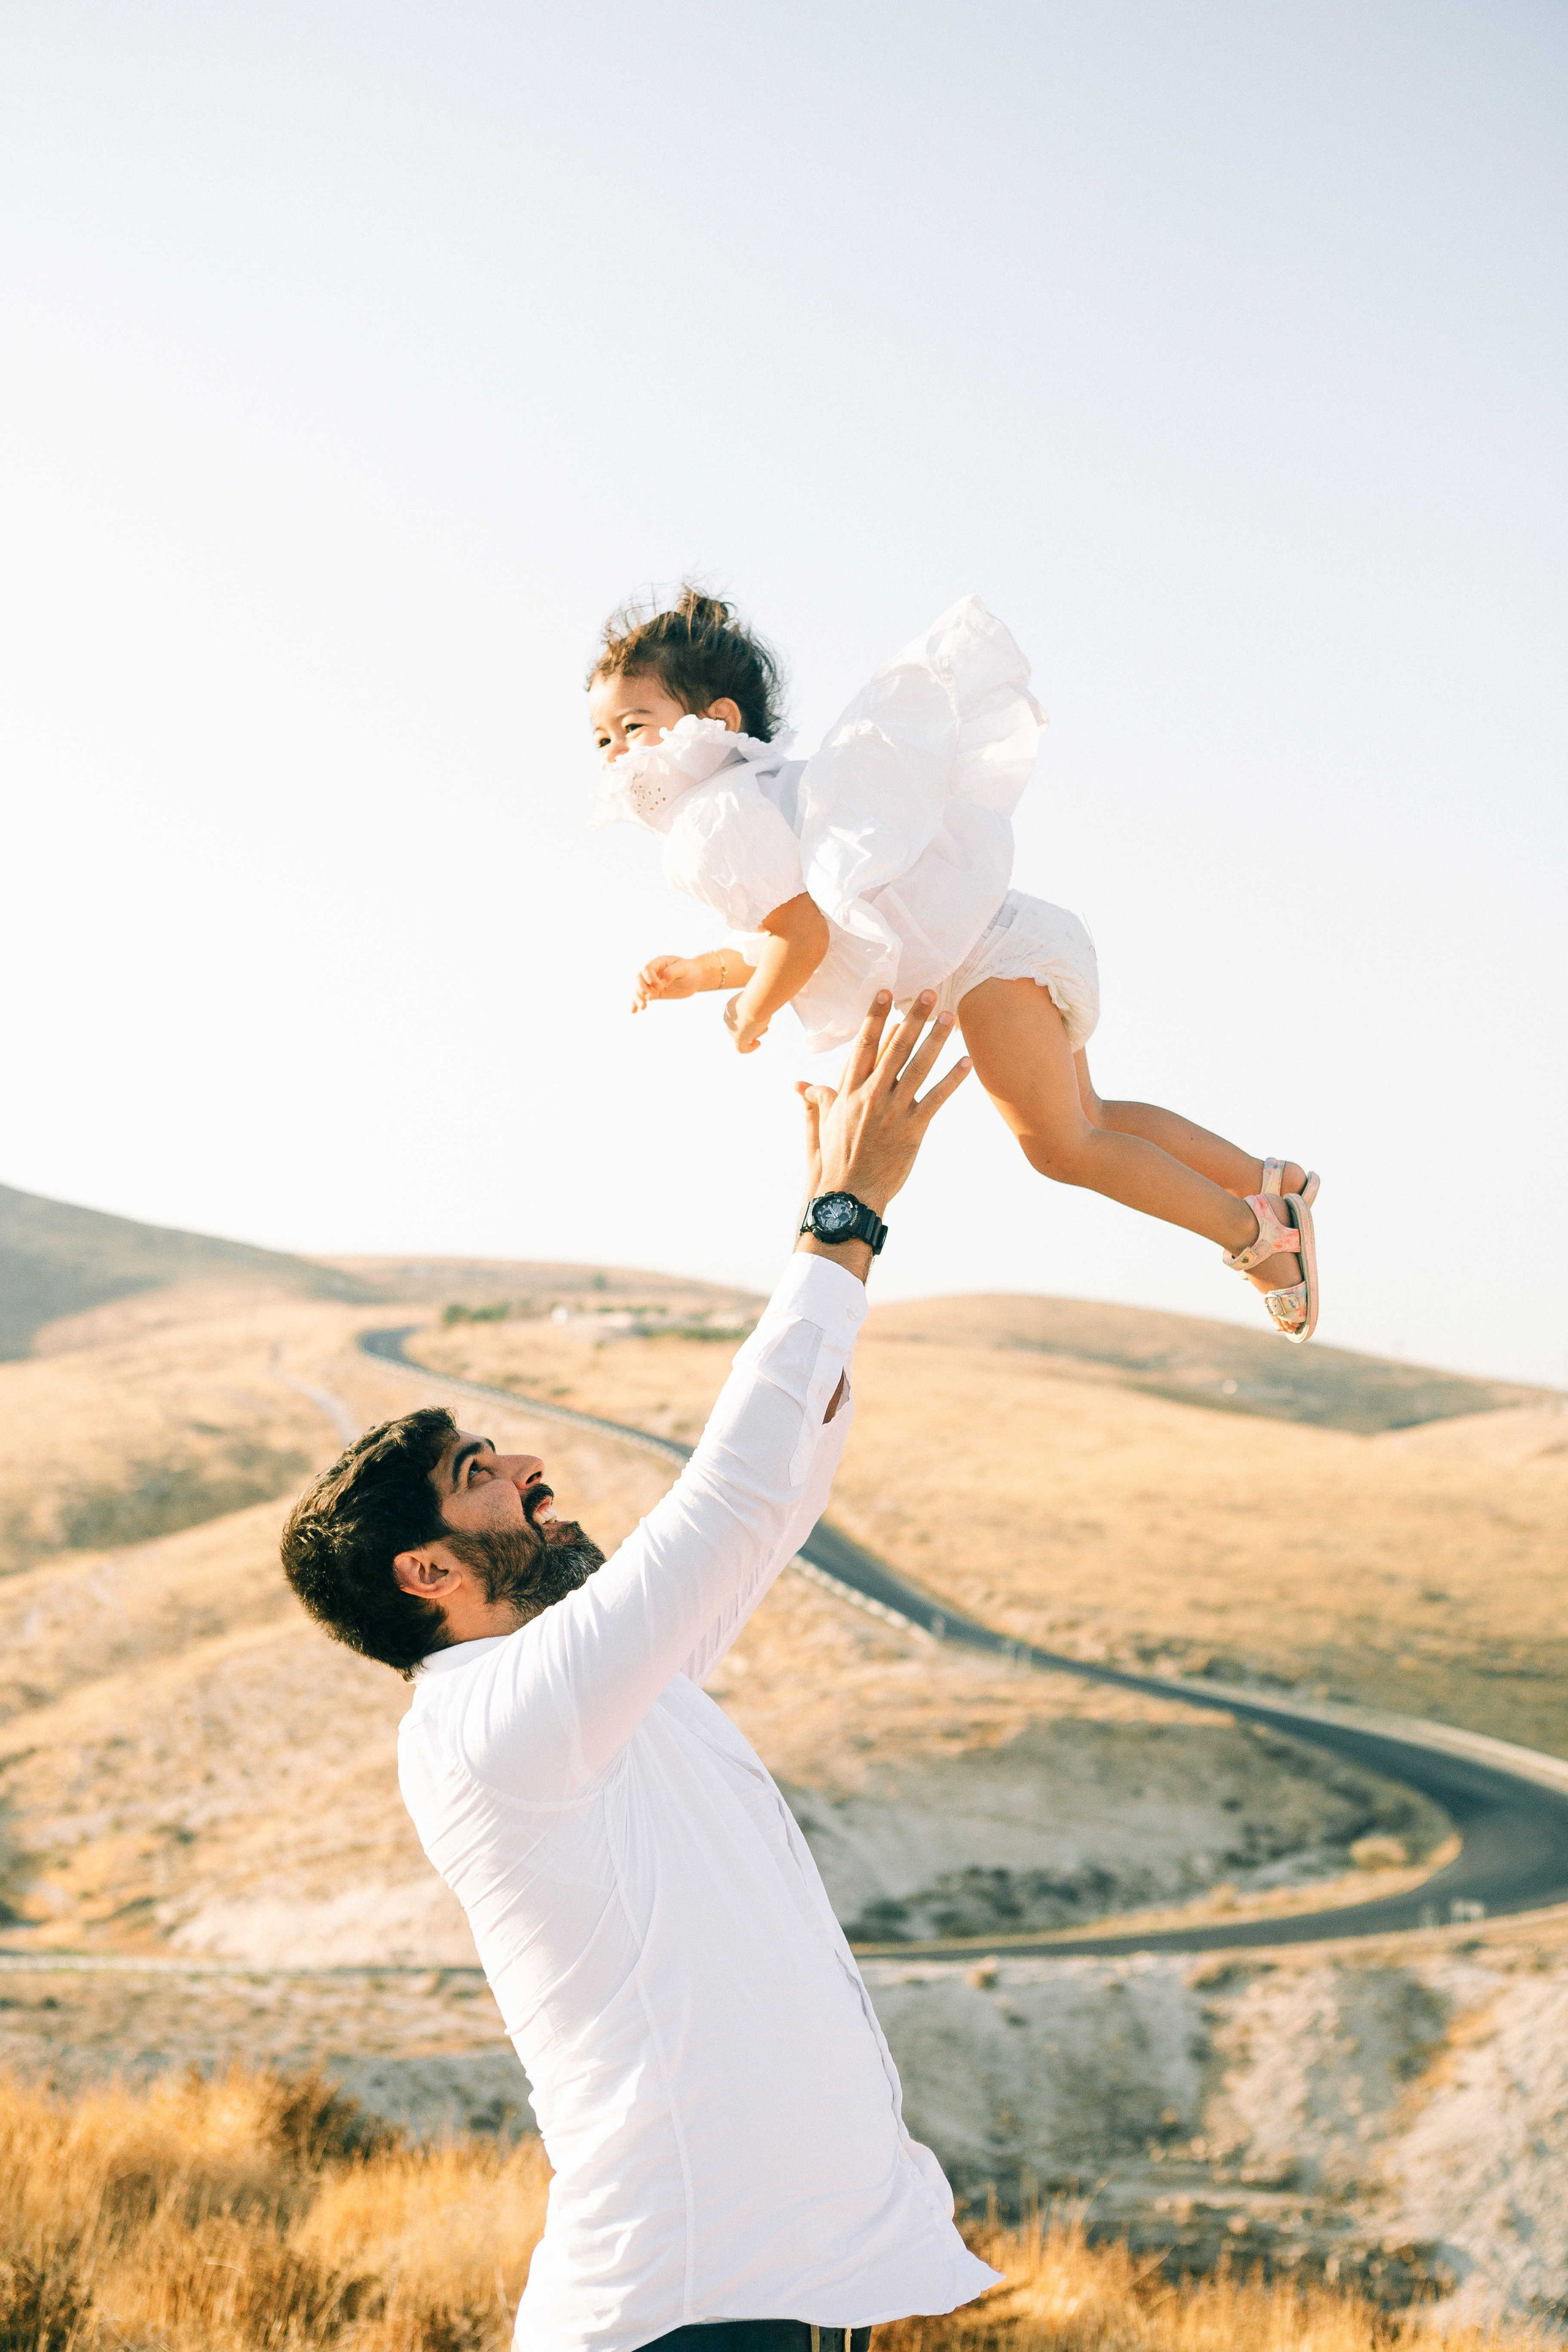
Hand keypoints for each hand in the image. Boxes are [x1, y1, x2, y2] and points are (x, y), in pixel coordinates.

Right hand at [632, 955, 700, 1012]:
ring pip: (638, 989)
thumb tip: (662, 981)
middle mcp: (652, 972)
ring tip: (643, 1007)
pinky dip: (636, 1003)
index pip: (647, 969)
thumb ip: (672, 972)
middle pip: (638, 979)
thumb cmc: (690, 970)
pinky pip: (642, 997)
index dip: (651, 978)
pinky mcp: (653, 992)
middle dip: (641, 989)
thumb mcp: (683, 969)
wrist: (695, 977)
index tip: (661, 987)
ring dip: (637, 998)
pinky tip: (633, 1011)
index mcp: (658, 963)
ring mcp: (651, 983)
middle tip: (650, 998)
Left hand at [724, 993, 768, 1053]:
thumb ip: (759, 1001)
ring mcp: (732, 1030)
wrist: (756, 1002)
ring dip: (753, 1034)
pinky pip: (741, 1048)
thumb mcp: (759, 996)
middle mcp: (729, 1019)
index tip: (759, 1019)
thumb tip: (767, 1001)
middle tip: (764, 1025)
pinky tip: (758, 1043)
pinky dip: (750, 1048)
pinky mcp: (738, 1039)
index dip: (747, 1020)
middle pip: (739, 1028)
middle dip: (751, 1027)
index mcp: (730, 1008)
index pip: (736, 1017)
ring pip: (741, 1037)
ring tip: (764, 1028)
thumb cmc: (759, 996)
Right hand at [794, 991, 969, 1220]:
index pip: (864, 1046)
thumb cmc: (833, 1162)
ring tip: (950, 1016)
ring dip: (936, 1040)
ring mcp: (892, 1111)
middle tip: (930, 992)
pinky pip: (936, 1098)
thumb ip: (816, 1101)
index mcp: (849, 1091)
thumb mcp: (821, 1127)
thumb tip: (800, 1084)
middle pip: (895, 1048)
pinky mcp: (912, 1129)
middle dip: (913, 1018)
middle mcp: (870, 1095)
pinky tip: (966, 1062)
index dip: (875, 1018)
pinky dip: (952, 1080)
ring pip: (917, 1067)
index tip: (886, 993)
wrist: (848, 1194)